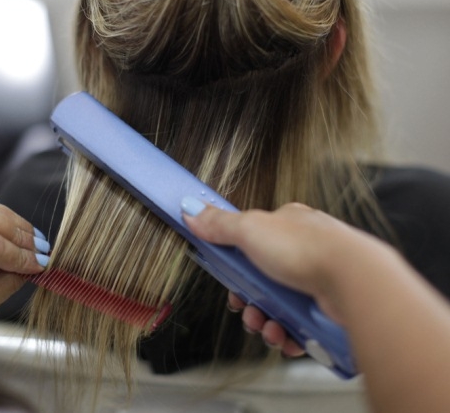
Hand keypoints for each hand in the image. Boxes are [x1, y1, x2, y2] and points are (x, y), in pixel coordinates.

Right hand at [181, 200, 394, 355]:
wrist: (354, 281)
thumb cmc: (309, 248)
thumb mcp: (251, 228)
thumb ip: (219, 223)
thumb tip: (191, 210)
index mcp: (286, 225)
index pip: (250, 244)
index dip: (235, 267)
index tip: (228, 281)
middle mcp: (303, 251)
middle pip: (262, 281)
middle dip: (250, 301)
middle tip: (246, 310)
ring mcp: (316, 280)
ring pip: (279, 306)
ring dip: (266, 322)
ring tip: (267, 328)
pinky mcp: (327, 308)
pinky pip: (299, 325)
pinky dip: (288, 334)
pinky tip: (287, 336)